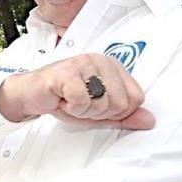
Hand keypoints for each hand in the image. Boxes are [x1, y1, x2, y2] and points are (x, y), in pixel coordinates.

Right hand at [0, 53, 153, 129]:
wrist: (31, 94)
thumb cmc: (63, 99)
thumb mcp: (98, 112)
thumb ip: (125, 116)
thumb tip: (150, 121)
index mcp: (114, 67)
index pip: (136, 99)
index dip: (116, 112)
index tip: (95, 105)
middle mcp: (102, 61)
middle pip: (120, 104)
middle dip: (98, 113)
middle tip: (79, 104)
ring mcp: (85, 63)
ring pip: (102, 104)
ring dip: (82, 111)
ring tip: (69, 100)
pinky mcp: (68, 72)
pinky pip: (82, 102)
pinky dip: (70, 109)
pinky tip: (61, 99)